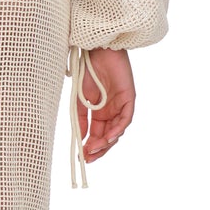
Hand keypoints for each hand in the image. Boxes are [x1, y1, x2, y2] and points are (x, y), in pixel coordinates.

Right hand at [75, 47, 134, 165]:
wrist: (96, 52)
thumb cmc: (88, 71)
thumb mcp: (80, 100)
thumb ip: (81, 119)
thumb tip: (80, 138)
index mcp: (100, 112)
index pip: (97, 134)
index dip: (91, 146)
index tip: (83, 157)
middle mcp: (112, 111)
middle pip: (108, 136)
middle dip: (99, 149)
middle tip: (89, 158)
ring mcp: (121, 106)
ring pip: (117, 130)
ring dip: (107, 142)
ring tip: (96, 149)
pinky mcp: (129, 98)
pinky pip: (126, 119)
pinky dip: (118, 129)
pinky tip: (109, 137)